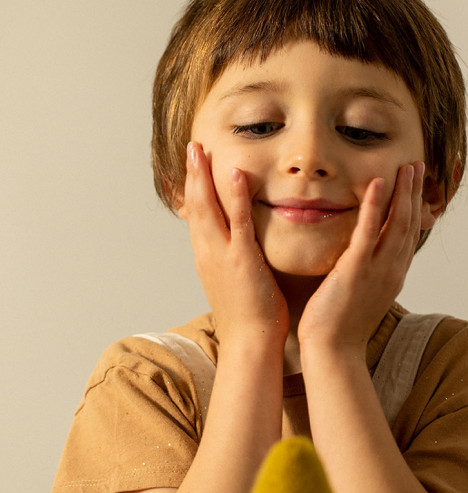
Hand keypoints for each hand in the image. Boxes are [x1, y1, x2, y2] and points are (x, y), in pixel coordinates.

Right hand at [178, 143, 288, 344]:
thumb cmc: (249, 319)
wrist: (250, 344)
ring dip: (204, 176)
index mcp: (207, 259)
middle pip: (195, 206)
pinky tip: (234, 174)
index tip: (193, 166)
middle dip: (192, 175)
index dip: (193, 190)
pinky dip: (234, 196)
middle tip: (192, 147)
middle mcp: (208, 254)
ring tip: (201, 149)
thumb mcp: (235, 284)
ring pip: (208, 209)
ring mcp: (222, 256)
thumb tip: (239, 252)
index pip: (197, 217)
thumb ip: (234, 263)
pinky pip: (237, 222)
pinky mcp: (241, 260)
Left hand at [298, 161, 425, 353]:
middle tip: (417, 165)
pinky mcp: (356, 270)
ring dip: (403, 192)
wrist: (333, 351)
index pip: (407, 236)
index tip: (415, 186)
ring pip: (396, 223)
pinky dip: (375, 206)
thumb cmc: (339, 328)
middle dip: (414, 193)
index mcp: (392, 276)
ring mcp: (377, 270)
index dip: (414, 208)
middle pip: (409, 224)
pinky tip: (378, 183)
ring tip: (406, 167)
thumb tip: (361, 263)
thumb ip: (365, 275)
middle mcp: (392, 271)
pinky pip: (369, 232)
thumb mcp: (360, 297)